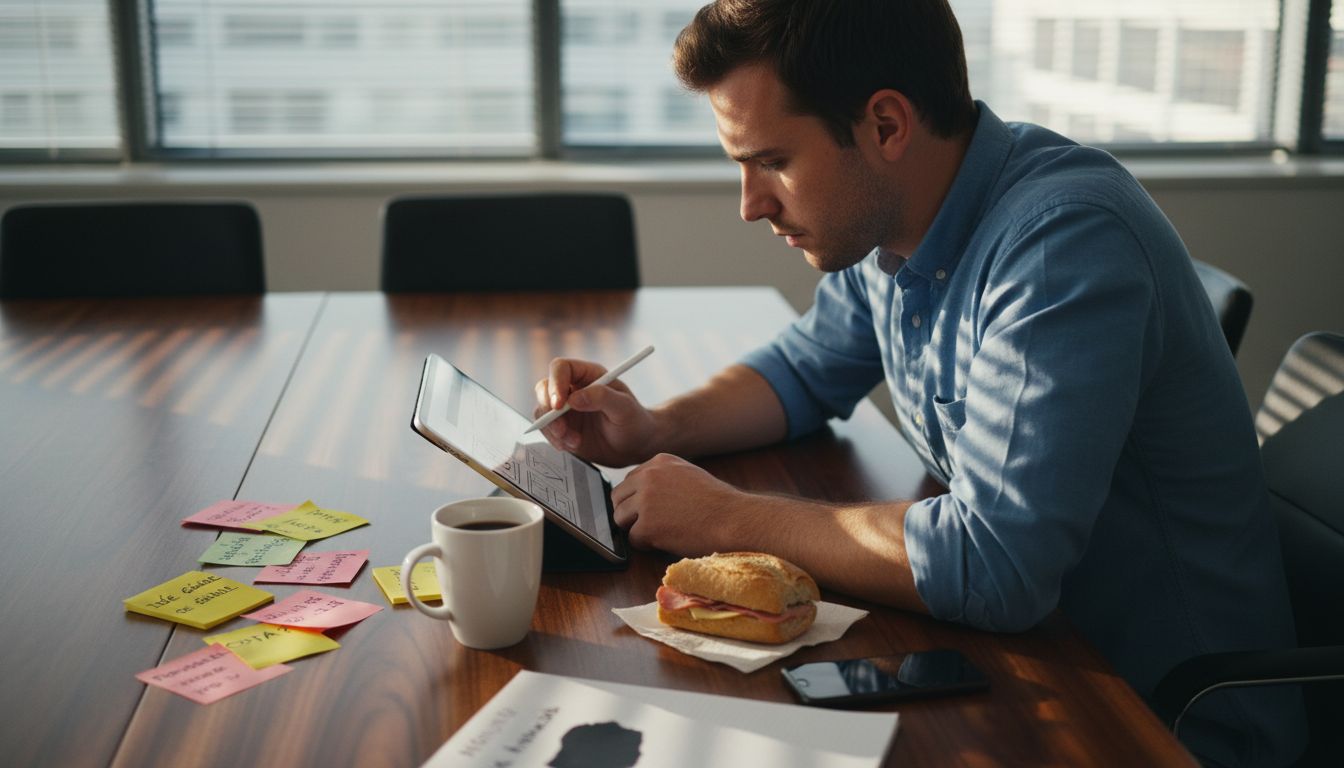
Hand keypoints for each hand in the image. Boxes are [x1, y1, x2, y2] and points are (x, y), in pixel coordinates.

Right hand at [534, 357, 660, 466]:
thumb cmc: (635, 421)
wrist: (635, 446)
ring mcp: (565, 409)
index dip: (555, 383)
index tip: (559, 405)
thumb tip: (573, 398)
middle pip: (544, 388)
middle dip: (547, 409)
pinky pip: (546, 430)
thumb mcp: (625, 408)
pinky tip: (573, 445)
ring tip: (575, 441)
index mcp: (589, 375)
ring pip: (542, 411)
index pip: (561, 368)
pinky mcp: (562, 427)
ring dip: (553, 428)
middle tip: (561, 429)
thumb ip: (602, 398)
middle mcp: (573, 388)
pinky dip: (555, 439)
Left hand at [610, 453, 744, 554]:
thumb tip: (637, 493)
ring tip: (659, 533)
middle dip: (629, 514)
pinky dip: (646, 544)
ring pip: (620, 518)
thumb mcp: (688, 474)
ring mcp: (646, 500)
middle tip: (649, 525)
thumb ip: (662, 477)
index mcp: (658, 462)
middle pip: (618, 498)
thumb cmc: (717, 502)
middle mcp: (649, 477)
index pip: (629, 481)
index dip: (636, 499)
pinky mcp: (648, 525)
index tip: (650, 510)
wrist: (734, 519)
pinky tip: (666, 541)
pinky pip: (633, 539)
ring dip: (635, 529)